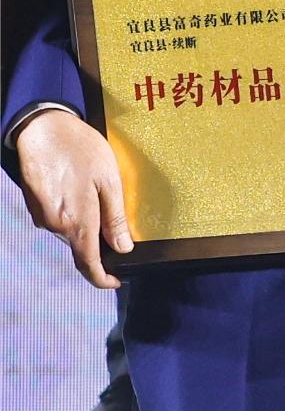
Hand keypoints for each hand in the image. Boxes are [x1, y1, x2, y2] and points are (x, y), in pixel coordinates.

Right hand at [13, 109, 127, 288]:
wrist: (42, 129)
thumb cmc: (81, 151)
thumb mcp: (109, 181)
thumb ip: (115, 218)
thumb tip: (123, 248)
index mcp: (77, 222)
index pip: (88, 263)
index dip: (102, 278)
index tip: (116, 281)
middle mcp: (56, 226)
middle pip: (80, 246)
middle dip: (99, 247)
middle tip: (119, 235)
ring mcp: (42, 216)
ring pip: (70, 231)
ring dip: (86, 226)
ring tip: (102, 204)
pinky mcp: (35, 205)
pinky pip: (59, 219)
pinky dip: (74, 214)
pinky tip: (82, 193)